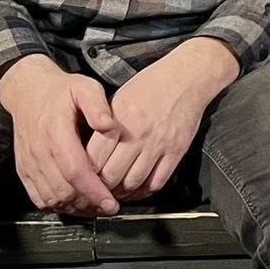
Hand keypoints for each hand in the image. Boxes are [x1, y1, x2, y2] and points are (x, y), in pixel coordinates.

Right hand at [0, 55, 121, 216]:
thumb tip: (109, 124)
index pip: (75, 171)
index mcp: (56, 133)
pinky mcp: (25, 171)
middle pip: (64, 191)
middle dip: (88, 204)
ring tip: (96, 206)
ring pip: (52, 199)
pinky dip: (58, 206)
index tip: (111, 202)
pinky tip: (75, 203)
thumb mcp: (84, 87)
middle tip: (109, 206)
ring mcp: (30, 164)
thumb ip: (97, 105)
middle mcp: (40, 152)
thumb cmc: (59, 92)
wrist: (28, 92)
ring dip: (75, 207)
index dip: (94, 191)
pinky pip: (39, 198)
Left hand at [87, 38, 241, 201]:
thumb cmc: (152, 84)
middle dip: (100, 187)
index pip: (94, 158)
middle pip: (111, 176)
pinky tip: (138, 188)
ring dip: (122, 192)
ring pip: (133, 183)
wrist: (187, 76)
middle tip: (96, 190)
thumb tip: (89, 150)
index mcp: (119, 118)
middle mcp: (138, 134)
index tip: (82, 178)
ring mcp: (158, 144)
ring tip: (116, 191)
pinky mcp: (176, 151)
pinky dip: (145, 191)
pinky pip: (157, 182)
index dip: (84, 173)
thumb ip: (103, 124)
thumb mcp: (119, 97)